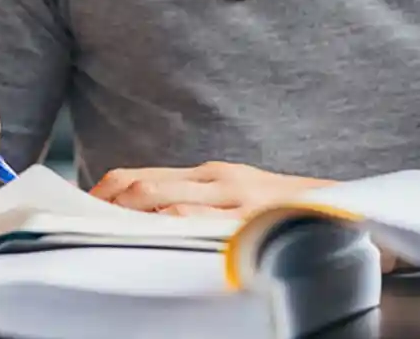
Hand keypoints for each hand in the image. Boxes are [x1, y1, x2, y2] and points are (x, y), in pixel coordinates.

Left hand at [90, 161, 330, 220]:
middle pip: (141, 187)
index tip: (77, 213)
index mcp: (209, 173)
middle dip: (104, 210)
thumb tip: (140, 214)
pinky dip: (166, 231)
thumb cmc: (280, 210)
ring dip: (128, 222)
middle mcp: (217, 181)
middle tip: (78, 230)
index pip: (136, 177)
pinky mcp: (247, 222)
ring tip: (103, 239)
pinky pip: (195, 224)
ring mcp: (232, 202)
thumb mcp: (236, 194)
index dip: (100, 193)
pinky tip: (149, 246)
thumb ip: (195, 197)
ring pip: (163, 205)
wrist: (342, 208)